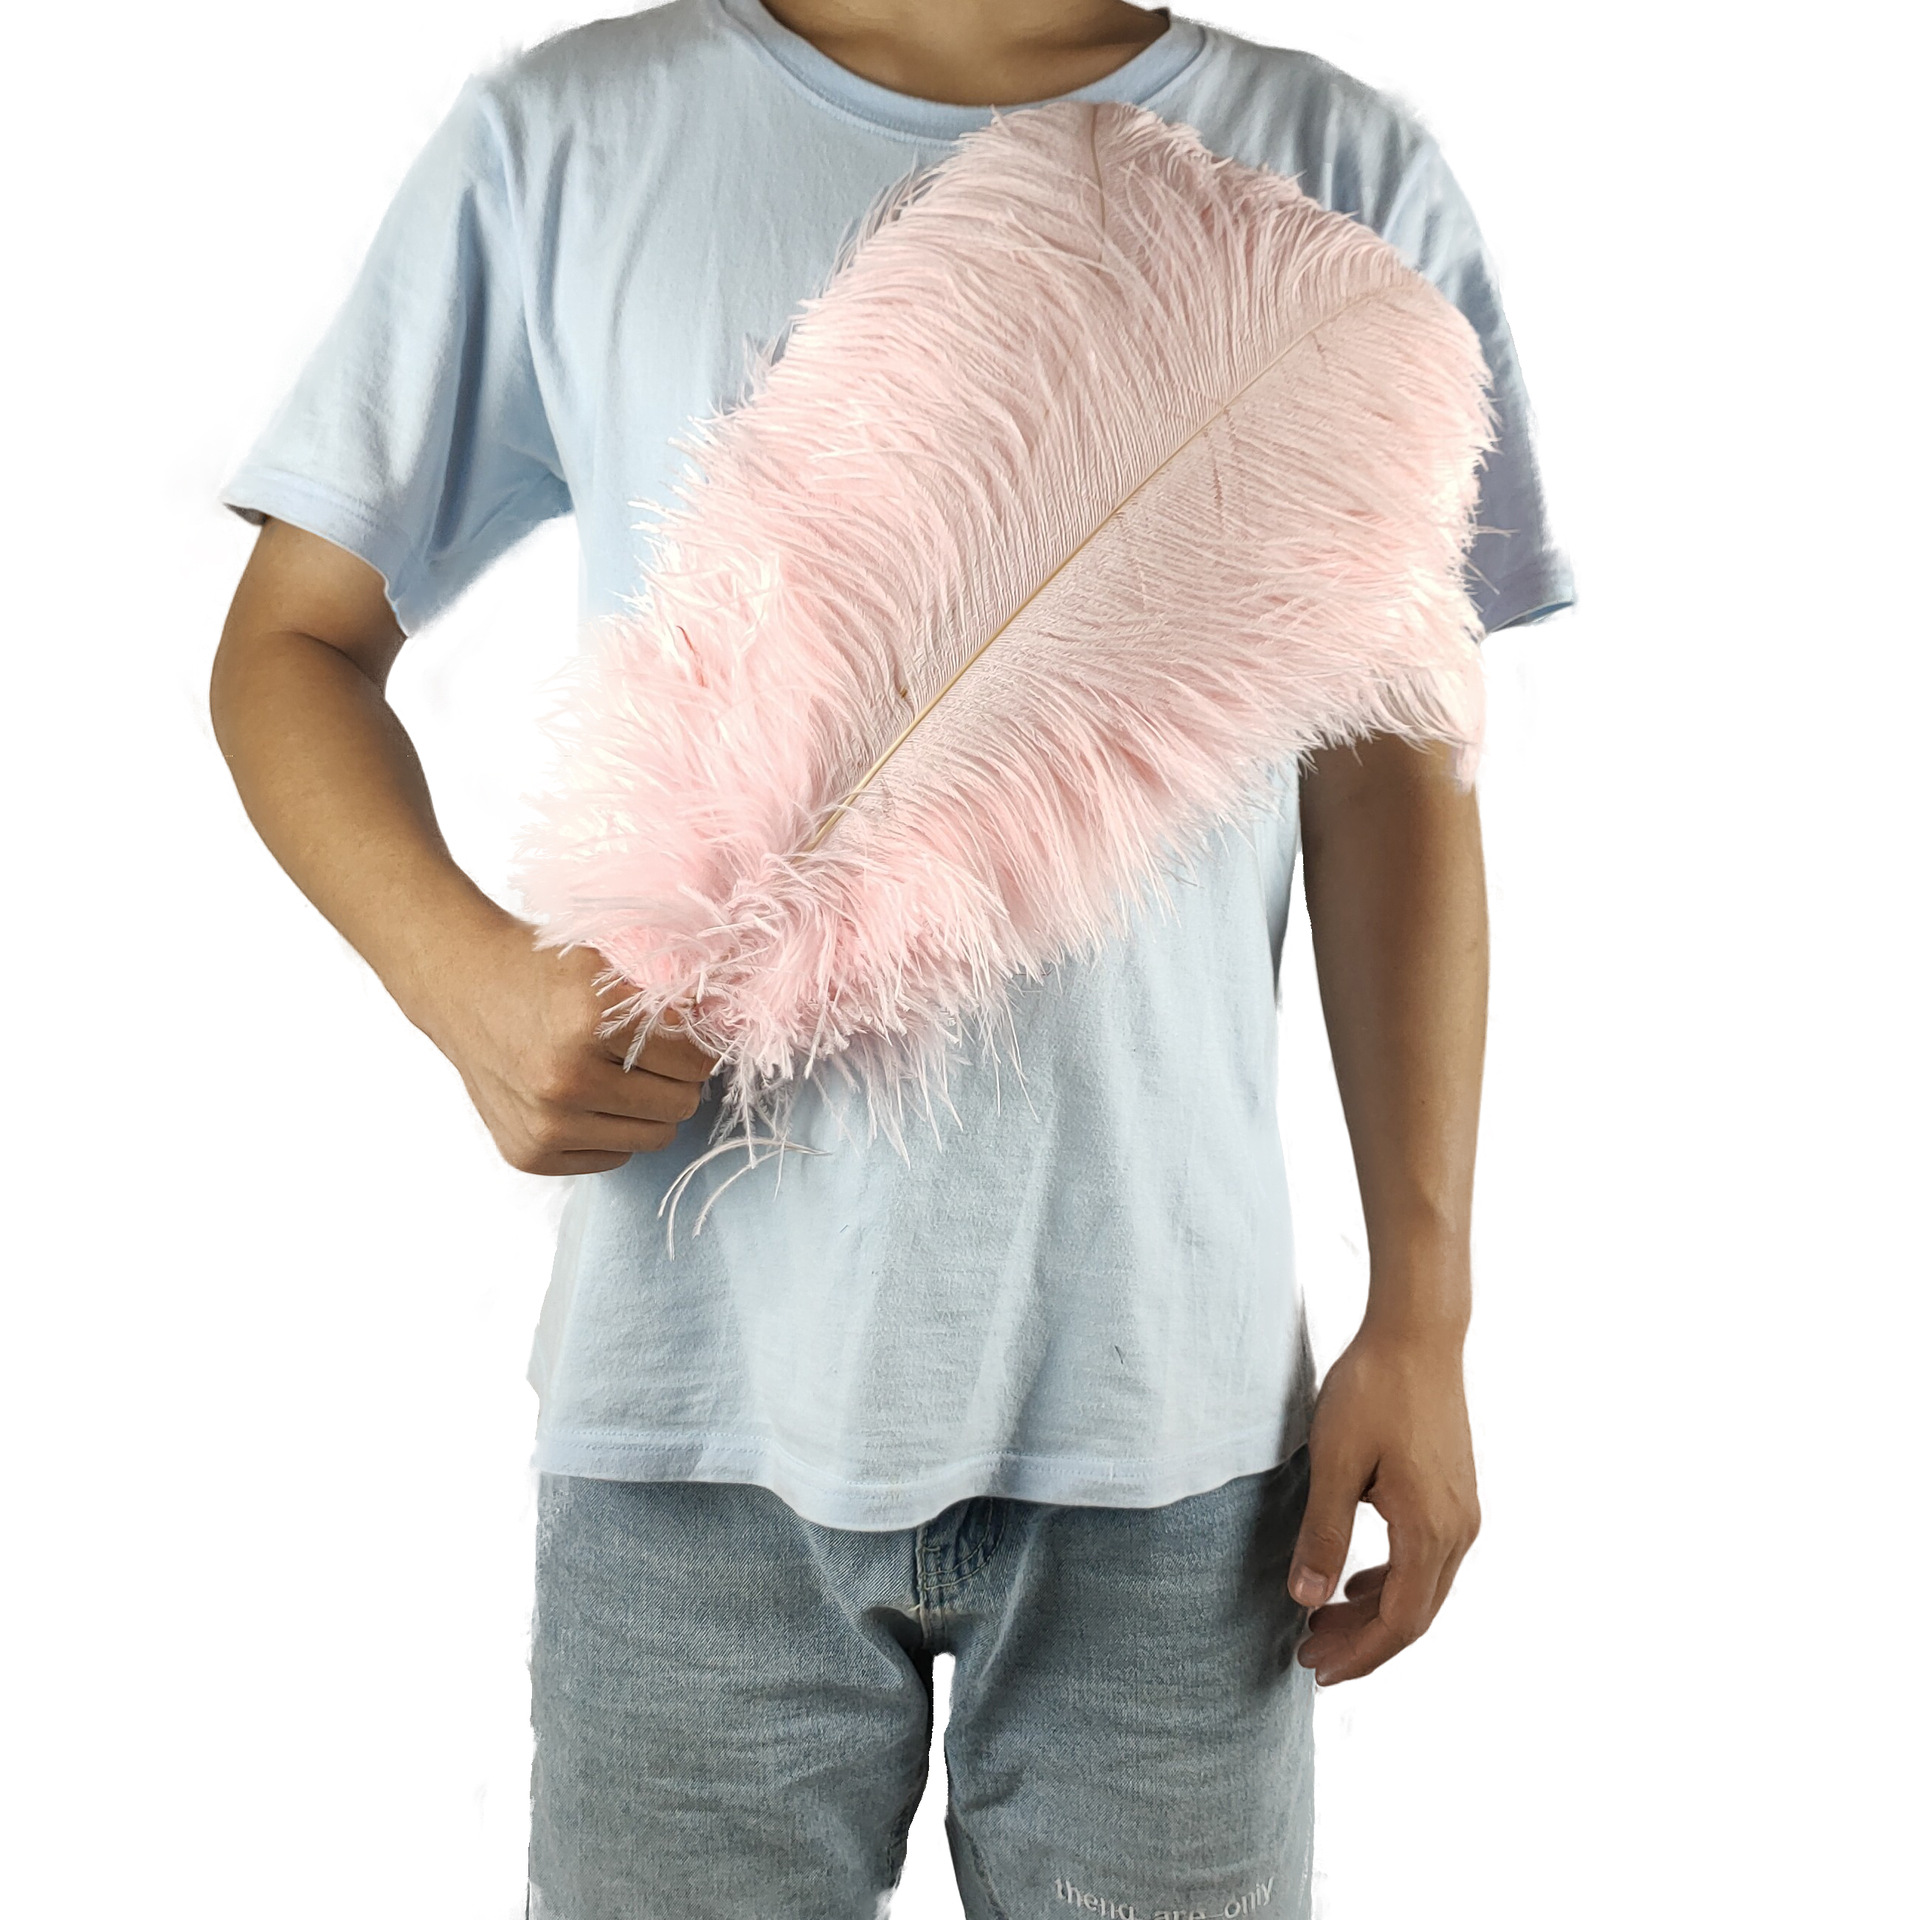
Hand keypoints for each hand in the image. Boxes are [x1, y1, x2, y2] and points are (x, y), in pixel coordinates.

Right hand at [413, 916, 719, 1175]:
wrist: (462, 986)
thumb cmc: (543, 968)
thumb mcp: (609, 963)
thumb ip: (669, 998)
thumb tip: (729, 1029)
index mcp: (590, 1019)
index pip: (693, 1058)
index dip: (699, 1045)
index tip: (689, 1035)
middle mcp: (565, 1079)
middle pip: (679, 1104)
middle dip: (678, 1079)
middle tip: (656, 1057)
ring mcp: (545, 1123)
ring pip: (653, 1138)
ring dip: (648, 1108)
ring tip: (621, 1076)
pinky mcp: (530, 1153)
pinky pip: (614, 1157)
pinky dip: (612, 1130)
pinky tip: (586, 1097)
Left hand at [1286, 1318, 1480, 1683]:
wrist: (1417, 1333)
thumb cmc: (1372, 1389)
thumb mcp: (1335, 1461)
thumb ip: (1323, 1534)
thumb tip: (1306, 1601)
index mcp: (1430, 1529)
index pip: (1399, 1621)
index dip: (1359, 1654)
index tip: (1315, 1669)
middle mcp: (1458, 1530)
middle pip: (1415, 1614)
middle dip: (1362, 1643)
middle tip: (1308, 1657)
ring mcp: (1463, 1512)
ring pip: (1423, 1589)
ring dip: (1374, 1613)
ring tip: (1322, 1624)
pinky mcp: (1456, 1494)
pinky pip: (1428, 1560)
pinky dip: (1391, 1582)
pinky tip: (1356, 1581)